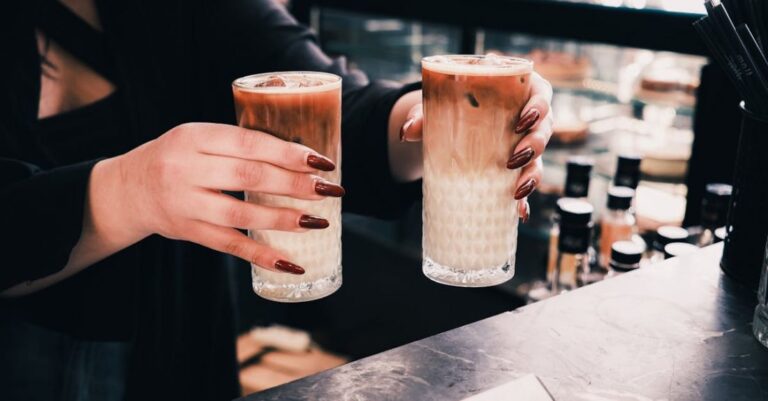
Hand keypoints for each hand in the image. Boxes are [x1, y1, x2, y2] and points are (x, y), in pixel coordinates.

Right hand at [108, 123, 342, 273]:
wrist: (129, 189)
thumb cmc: (178, 158)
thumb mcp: (199, 137)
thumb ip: (239, 144)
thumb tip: (301, 157)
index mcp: (194, 137)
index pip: (249, 143)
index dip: (288, 153)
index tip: (322, 161)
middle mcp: (186, 169)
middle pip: (249, 176)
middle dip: (295, 184)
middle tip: (329, 189)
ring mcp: (184, 203)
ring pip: (241, 214)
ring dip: (283, 219)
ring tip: (317, 221)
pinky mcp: (187, 232)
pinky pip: (229, 245)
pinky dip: (262, 255)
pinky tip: (290, 262)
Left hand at [399, 72, 553, 221]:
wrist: (450, 119)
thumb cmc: (454, 102)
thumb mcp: (438, 104)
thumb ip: (423, 114)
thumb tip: (405, 133)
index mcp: (520, 90)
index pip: (541, 95)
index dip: (539, 107)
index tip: (521, 121)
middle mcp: (529, 117)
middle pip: (545, 129)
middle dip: (535, 145)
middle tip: (513, 158)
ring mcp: (526, 142)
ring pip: (540, 158)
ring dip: (533, 175)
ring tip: (517, 190)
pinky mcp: (519, 165)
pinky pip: (526, 181)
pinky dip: (524, 199)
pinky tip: (519, 212)